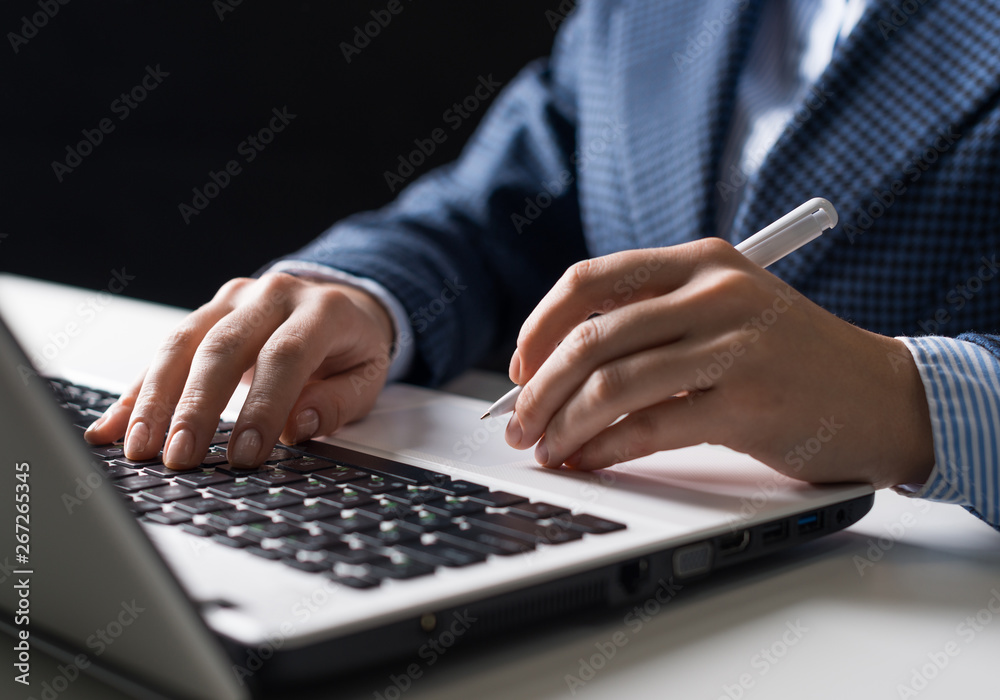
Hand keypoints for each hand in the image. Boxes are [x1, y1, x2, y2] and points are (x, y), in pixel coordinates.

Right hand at [84, 273, 394, 468]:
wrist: (342, 303)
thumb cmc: (353, 348)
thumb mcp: (368, 377)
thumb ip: (337, 403)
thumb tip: (297, 427)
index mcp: (322, 310)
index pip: (285, 356)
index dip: (263, 406)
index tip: (245, 454)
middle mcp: (272, 296)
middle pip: (224, 348)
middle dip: (197, 407)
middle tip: (181, 457)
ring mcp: (235, 300)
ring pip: (184, 343)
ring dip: (155, 400)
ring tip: (141, 448)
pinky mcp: (208, 312)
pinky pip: (166, 351)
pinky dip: (138, 392)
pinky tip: (114, 426)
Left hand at [504, 238, 934, 488]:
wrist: (883, 395)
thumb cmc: (790, 357)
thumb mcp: (726, 310)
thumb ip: (653, 322)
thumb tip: (556, 367)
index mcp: (701, 262)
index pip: (590, 281)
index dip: (540, 327)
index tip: (520, 368)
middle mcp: (715, 294)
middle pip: (591, 338)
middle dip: (537, 389)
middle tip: (517, 424)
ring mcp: (734, 347)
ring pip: (611, 385)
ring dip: (562, 424)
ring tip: (545, 448)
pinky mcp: (748, 404)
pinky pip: (647, 429)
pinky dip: (602, 449)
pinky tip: (586, 460)